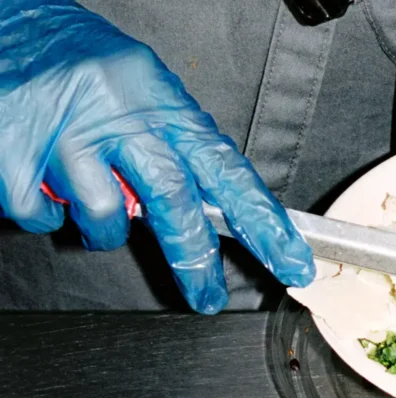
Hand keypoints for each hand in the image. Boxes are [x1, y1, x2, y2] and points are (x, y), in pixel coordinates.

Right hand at [0, 0, 314, 313]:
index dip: (264, 223)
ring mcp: (66, 136)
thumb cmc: (82, 62)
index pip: (228, 171)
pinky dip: (44, 211)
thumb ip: (176, 146)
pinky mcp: (15, 153)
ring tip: (85, 191)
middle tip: (207, 295)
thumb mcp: (146, 89)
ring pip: (104, 221)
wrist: (7, 21)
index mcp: (161, 102)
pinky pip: (41, 216)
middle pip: (174, 203)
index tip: (291, 261)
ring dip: (99, 228)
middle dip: (195, 260)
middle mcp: (118, 116)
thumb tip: (208, 208)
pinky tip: (43, 179)